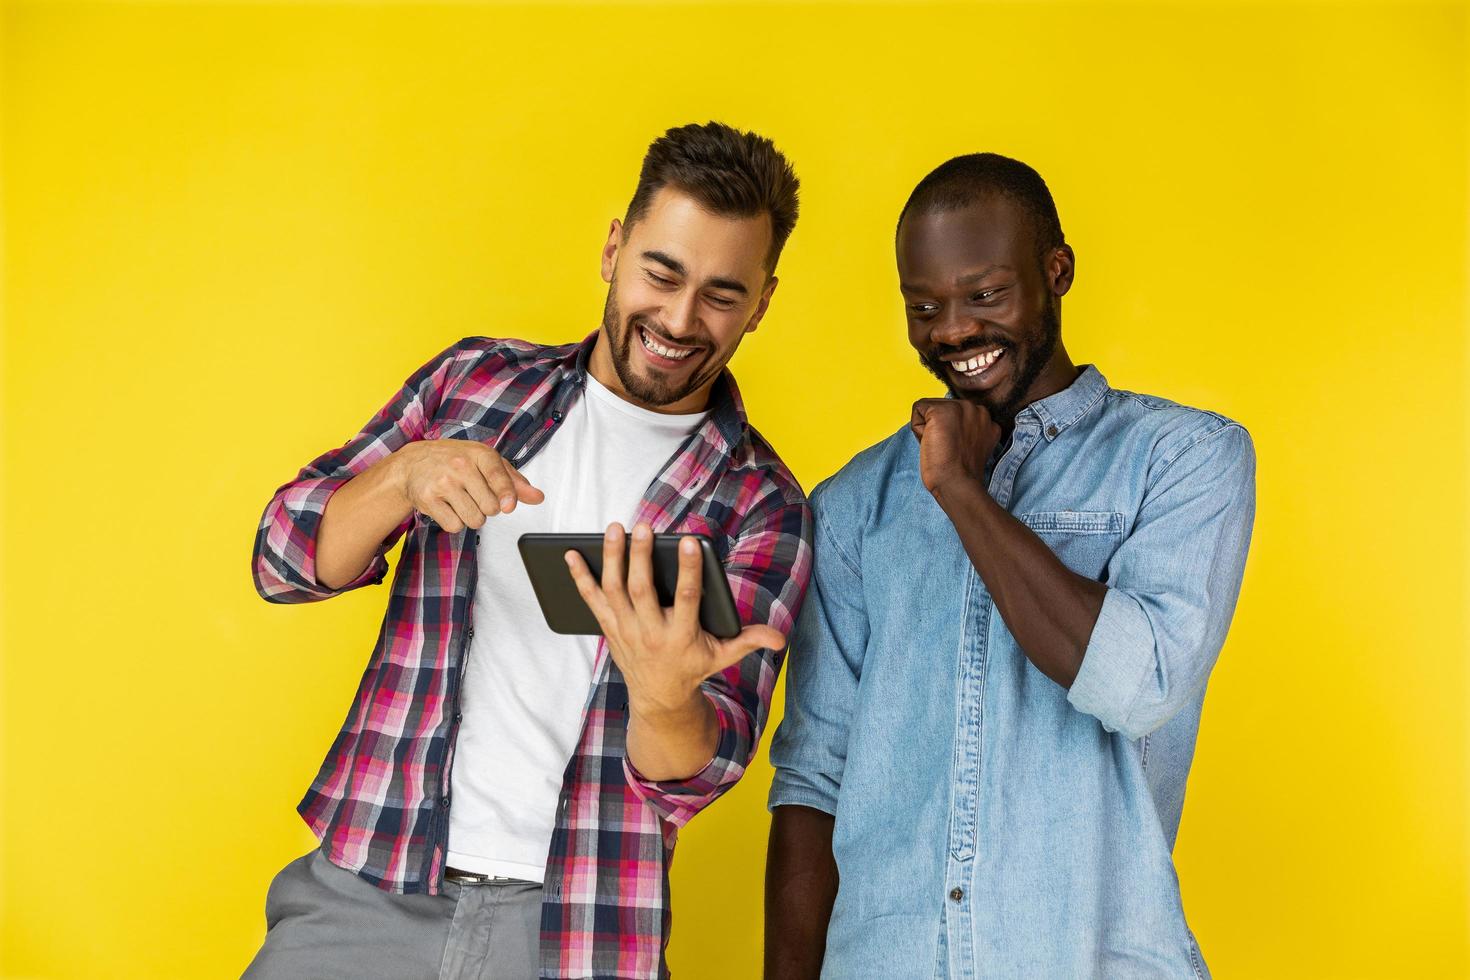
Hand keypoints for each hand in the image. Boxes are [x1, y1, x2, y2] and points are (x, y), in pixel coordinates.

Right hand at [392, 439, 543, 531]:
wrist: (413, 463)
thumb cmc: (455, 461)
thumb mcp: (486, 463)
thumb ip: (514, 481)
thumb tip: (538, 497)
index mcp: (479, 454)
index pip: (497, 475)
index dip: (506, 493)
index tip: (508, 506)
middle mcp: (460, 466)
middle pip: (490, 507)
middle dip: (488, 508)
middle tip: (475, 495)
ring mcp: (443, 483)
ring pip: (474, 519)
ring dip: (472, 516)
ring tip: (462, 500)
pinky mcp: (428, 499)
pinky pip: (455, 526)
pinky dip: (455, 522)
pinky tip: (448, 507)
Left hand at [565, 522, 785, 716]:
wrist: (658, 699)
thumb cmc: (692, 668)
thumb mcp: (723, 657)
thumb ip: (749, 641)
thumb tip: (779, 636)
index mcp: (681, 636)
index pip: (686, 598)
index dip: (688, 569)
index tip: (688, 541)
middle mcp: (649, 632)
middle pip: (641, 590)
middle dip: (641, 556)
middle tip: (642, 526)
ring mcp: (625, 630)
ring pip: (614, 590)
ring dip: (611, 558)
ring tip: (613, 528)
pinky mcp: (608, 627)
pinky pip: (590, 599)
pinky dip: (579, 577)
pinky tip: (569, 554)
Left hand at [909, 398, 1002, 499]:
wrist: (957, 483)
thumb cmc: (960, 472)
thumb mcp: (972, 444)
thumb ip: (966, 430)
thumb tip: (946, 424)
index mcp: (986, 418)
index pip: (956, 413)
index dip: (949, 431)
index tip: (956, 449)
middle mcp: (977, 409)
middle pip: (942, 407)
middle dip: (939, 427)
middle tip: (948, 449)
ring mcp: (960, 408)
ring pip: (929, 408)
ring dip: (929, 427)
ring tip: (942, 446)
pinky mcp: (941, 410)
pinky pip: (917, 409)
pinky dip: (917, 428)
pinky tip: (932, 443)